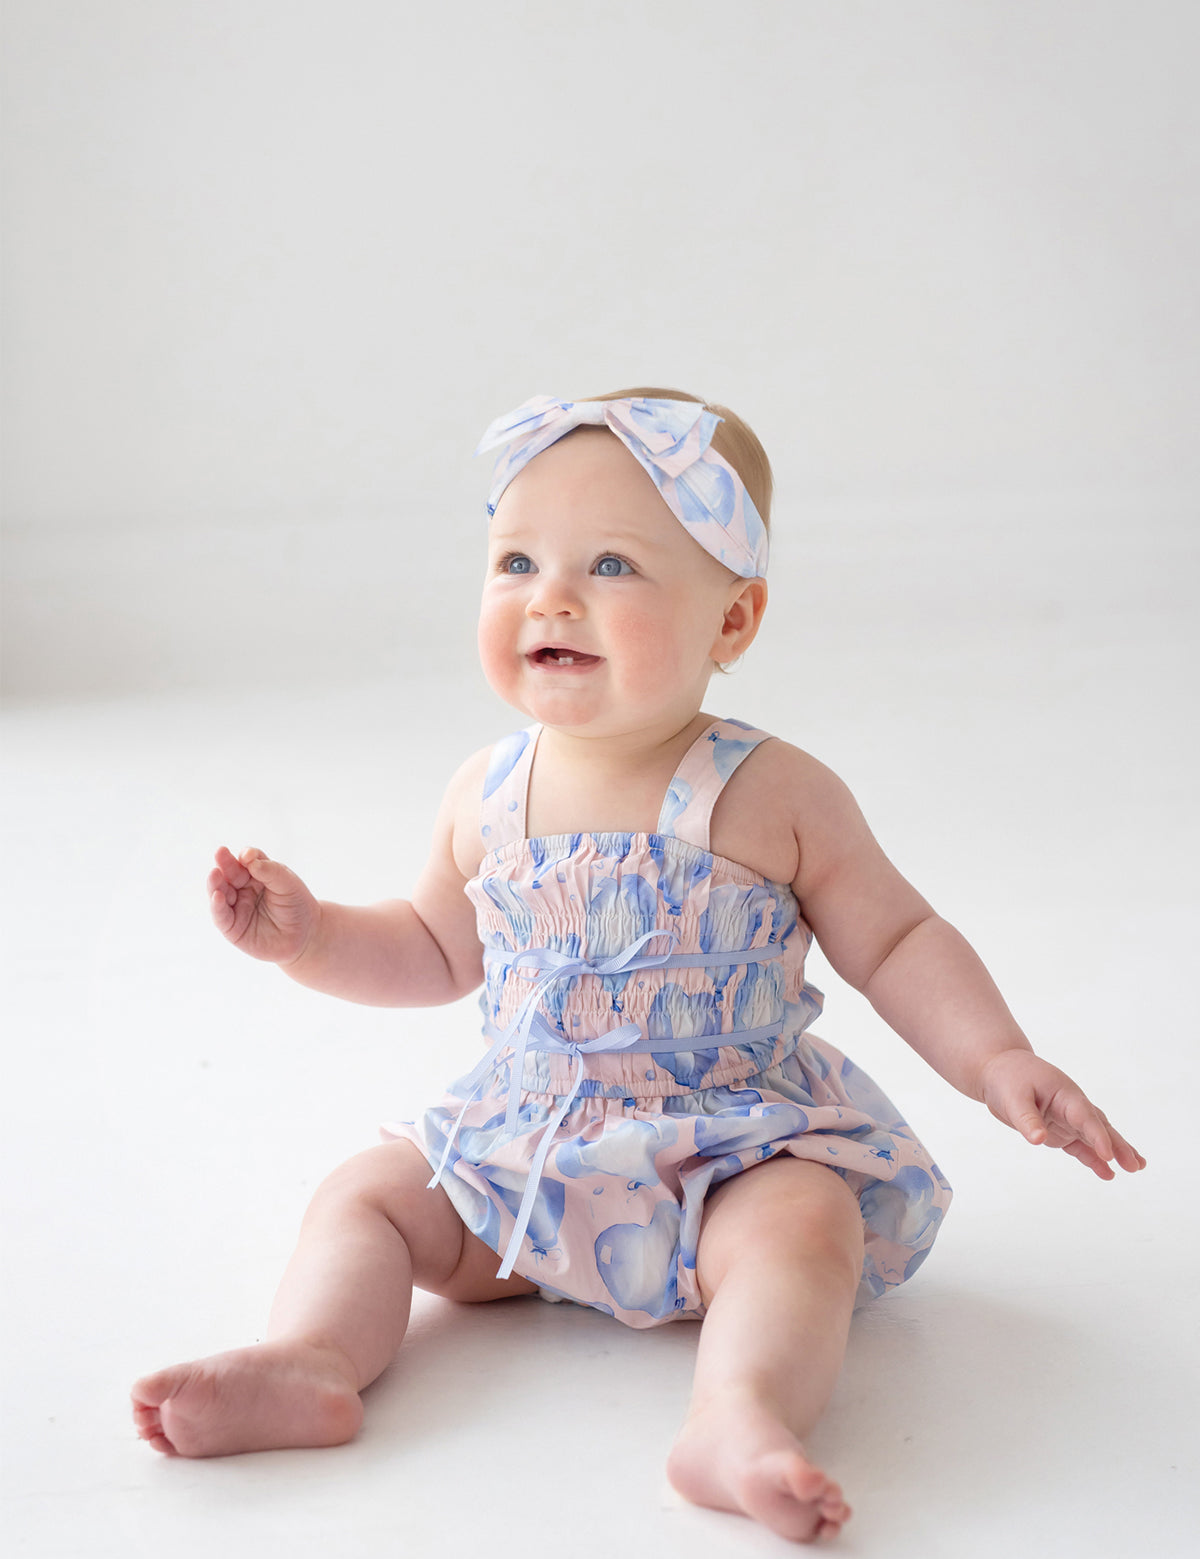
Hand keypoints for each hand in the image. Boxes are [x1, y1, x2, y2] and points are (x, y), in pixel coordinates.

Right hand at [207, 846, 320, 965]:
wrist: (306, 936)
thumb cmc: (297, 905)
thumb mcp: (288, 884)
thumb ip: (270, 870)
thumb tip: (247, 857)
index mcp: (257, 874)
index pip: (247, 860)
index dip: (245, 856)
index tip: (246, 855)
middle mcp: (243, 889)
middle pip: (230, 873)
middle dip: (224, 864)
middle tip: (220, 853)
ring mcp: (236, 907)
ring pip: (219, 892)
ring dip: (215, 883)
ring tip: (215, 874)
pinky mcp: (232, 928)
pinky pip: (221, 916)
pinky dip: (216, 906)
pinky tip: (217, 896)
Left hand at [979, 1048, 1145, 1178]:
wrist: (1000, 1068)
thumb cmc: (1008, 1078)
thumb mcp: (1013, 1097)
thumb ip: (1027, 1119)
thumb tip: (1038, 1141)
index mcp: (1065, 1094)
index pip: (1085, 1117)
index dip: (1098, 1136)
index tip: (1109, 1155)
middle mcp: (1072, 1106)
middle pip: (1099, 1126)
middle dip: (1118, 1146)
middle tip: (1136, 1165)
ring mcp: (1068, 1118)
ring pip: (1095, 1136)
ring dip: (1115, 1151)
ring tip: (1136, 1167)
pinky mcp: (1060, 1129)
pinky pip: (1080, 1146)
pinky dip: (1093, 1158)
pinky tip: (1107, 1172)